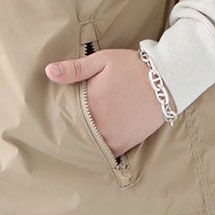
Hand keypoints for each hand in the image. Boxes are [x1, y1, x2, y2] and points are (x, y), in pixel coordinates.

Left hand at [44, 48, 166, 156]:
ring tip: (75, 137)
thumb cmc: (131, 67)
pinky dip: (100, 149)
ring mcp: (113, 136)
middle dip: (68, 131)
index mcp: (90, 103)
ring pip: (90, 146)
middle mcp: (100, 124)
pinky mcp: (126, 144)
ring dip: (83, 142)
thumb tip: (48, 71)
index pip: (65, 116)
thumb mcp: (101, 60)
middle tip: (59, 130)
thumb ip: (74, 68)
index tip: (50, 117)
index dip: (57, 117)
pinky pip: (107, 153)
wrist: (166, 80)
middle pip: (76, 134)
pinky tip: (94, 142)